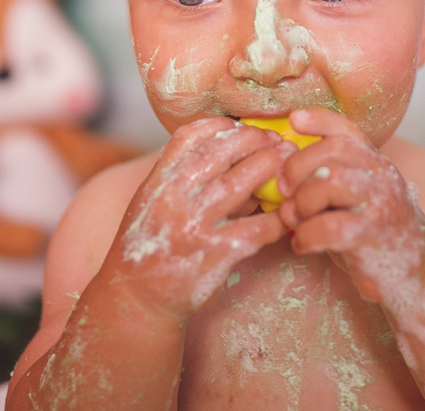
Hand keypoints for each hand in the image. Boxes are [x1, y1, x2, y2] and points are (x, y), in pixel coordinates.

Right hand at [112, 117, 291, 318]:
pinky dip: (276, 218)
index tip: (243, 126)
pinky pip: (256, 229)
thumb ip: (180, 173)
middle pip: (219, 152)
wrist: (136, 298)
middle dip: (253, 139)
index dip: (221, 126)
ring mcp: (194, 226)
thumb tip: (224, 145)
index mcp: (157, 181)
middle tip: (276, 139)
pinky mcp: (215, 254)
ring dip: (269, 167)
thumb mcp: (152, 200)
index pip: (189, 137)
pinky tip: (288, 213)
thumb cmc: (149, 244)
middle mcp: (173, 198)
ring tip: (288, 161)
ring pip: (240, 184)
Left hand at [277, 110, 424, 309]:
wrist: (420, 277)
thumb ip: (333, 181)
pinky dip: (306, 236)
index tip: (294, 120)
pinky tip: (303, 245)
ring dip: (301, 202)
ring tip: (295, 221)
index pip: (348, 130)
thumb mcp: (360, 200)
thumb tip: (283, 174)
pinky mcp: (374, 237)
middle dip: (298, 166)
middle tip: (284, 190)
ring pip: (330, 182)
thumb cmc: (376, 238)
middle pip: (333, 150)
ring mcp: (381, 205)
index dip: (319, 120)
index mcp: (376, 165)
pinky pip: (329, 227)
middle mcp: (382, 177)